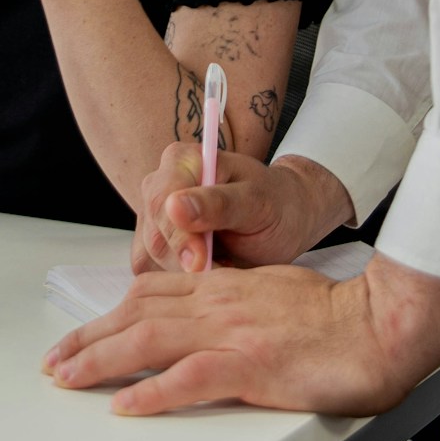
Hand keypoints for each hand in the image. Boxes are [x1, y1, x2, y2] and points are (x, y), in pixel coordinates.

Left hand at [44, 252, 439, 415]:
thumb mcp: (274, 293)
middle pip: (136, 314)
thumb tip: (207, 319)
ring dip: (100, 360)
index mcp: (225, 287)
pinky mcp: (250, 366)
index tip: (83, 332)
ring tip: (68, 378)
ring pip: (148, 340)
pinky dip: (151, 393)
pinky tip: (125, 406)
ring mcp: (232, 333)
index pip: (151, 292)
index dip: (109, 312)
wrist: (379, 324)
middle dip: (88, 337)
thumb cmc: (337, 316)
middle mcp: (220, 304)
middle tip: (55, 361)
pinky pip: (188, 379)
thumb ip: (236, 302)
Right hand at [133, 146, 349, 273]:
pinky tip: (215, 271)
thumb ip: (218, 203)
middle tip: (223, 271)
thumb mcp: (257, 201)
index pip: (161, 201)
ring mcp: (156, 217)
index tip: (200, 262)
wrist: (285, 218)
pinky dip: (186, 281)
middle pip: (154, 233)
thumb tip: (174, 207)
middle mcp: (161, 185)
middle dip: (186, 260)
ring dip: (188, 273)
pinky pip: (158, 273)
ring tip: (226, 268)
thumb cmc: (275, 204)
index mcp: (183, 160)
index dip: (178, 236)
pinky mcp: (158, 245)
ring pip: (154, 258)